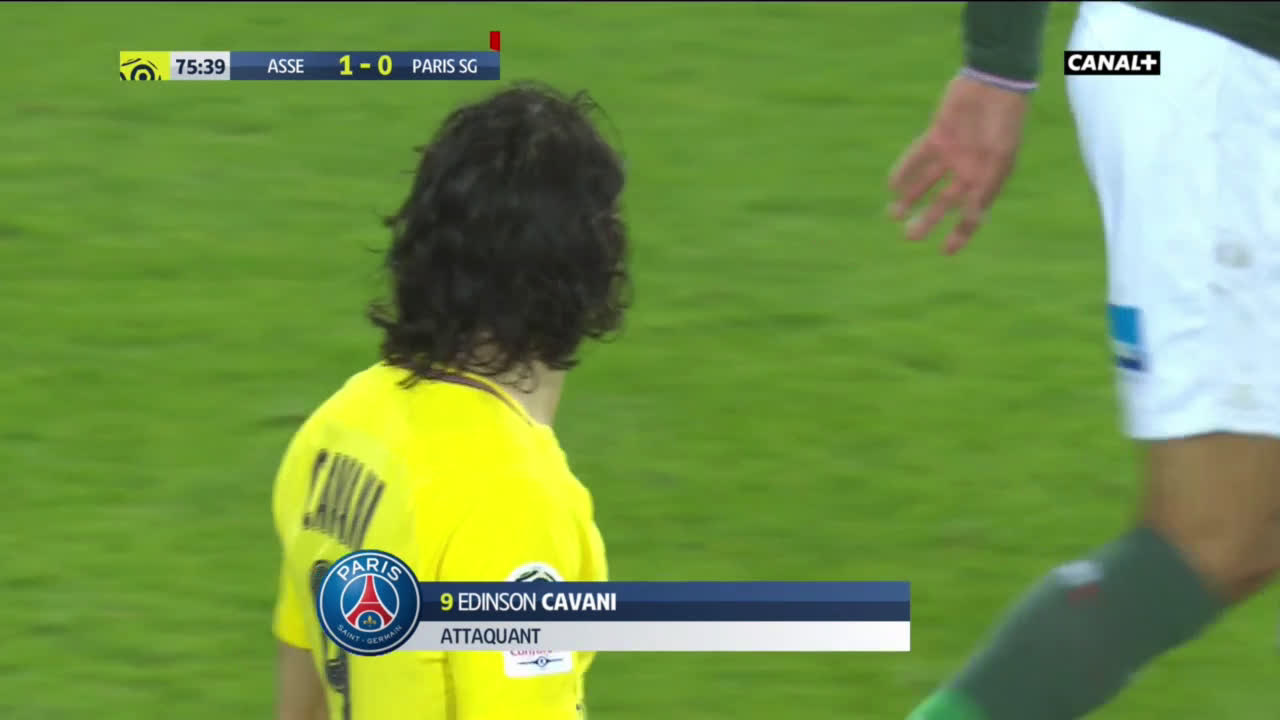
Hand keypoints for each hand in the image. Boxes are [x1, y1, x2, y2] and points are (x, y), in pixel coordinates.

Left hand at [888, 73, 1028, 253]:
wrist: (995, 83)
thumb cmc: (1004, 124)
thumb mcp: (998, 161)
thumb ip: (983, 189)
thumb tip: (973, 219)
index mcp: (987, 180)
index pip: (973, 215)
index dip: (961, 235)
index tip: (945, 251)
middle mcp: (968, 171)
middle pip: (944, 202)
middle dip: (928, 220)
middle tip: (909, 236)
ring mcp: (952, 154)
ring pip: (926, 183)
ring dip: (910, 199)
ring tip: (893, 215)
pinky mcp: (937, 137)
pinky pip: (917, 158)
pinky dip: (904, 172)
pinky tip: (892, 186)